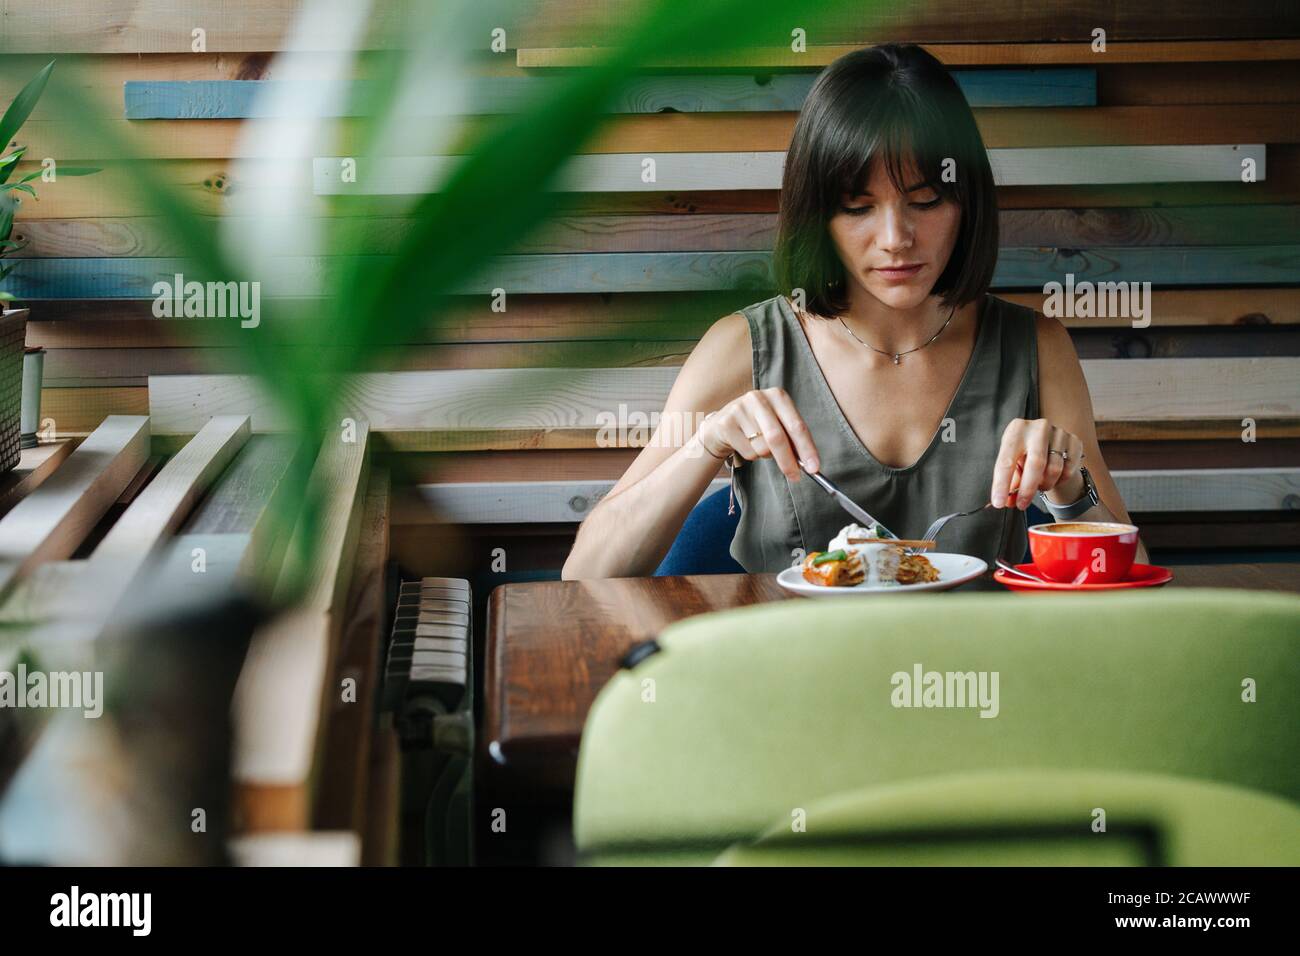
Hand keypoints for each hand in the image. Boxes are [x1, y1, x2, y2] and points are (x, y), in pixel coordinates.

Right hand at [696, 387, 820, 480]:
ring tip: (758, 445)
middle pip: (777, 437)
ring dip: (765, 455)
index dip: (807, 448)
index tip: (814, 468)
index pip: (797, 425)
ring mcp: (740, 409)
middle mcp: (758, 398)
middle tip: (795, 476)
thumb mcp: (777, 424)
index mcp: (777, 396)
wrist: (722, 425)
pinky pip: (748, 452)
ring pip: (762, 447)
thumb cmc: (756, 426)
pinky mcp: (726, 423)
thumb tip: (808, 463)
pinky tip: (745, 444)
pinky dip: (751, 456)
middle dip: (788, 460)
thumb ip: (792, 439)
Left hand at [991, 418, 1084, 509]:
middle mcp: (1038, 428)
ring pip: (1054, 470)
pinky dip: (1059, 481)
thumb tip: (1007, 502)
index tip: (999, 503)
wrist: (1049, 443)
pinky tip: (1053, 479)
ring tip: (1039, 486)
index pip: (1006, 461)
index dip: (1002, 484)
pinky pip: (1069, 470)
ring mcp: (1059, 433)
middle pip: (1035, 464)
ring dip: (1044, 485)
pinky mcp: (1075, 441)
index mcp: (1016, 430)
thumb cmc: (1025, 454)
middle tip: (1021, 505)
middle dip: (1027, 489)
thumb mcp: (1013, 464)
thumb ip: (1010, 483)